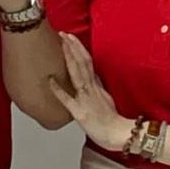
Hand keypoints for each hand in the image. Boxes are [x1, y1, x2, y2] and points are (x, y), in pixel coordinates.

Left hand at [47, 33, 131, 150]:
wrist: (119, 135)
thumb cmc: (111, 120)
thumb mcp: (105, 97)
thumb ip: (97, 86)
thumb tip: (91, 74)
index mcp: (96, 85)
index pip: (88, 62)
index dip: (79, 49)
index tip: (70, 37)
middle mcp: (91, 88)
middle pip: (83, 63)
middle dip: (73, 47)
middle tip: (64, 33)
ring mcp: (86, 98)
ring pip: (78, 74)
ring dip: (70, 58)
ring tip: (62, 45)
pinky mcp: (80, 111)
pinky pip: (68, 99)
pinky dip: (58, 89)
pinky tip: (50, 80)